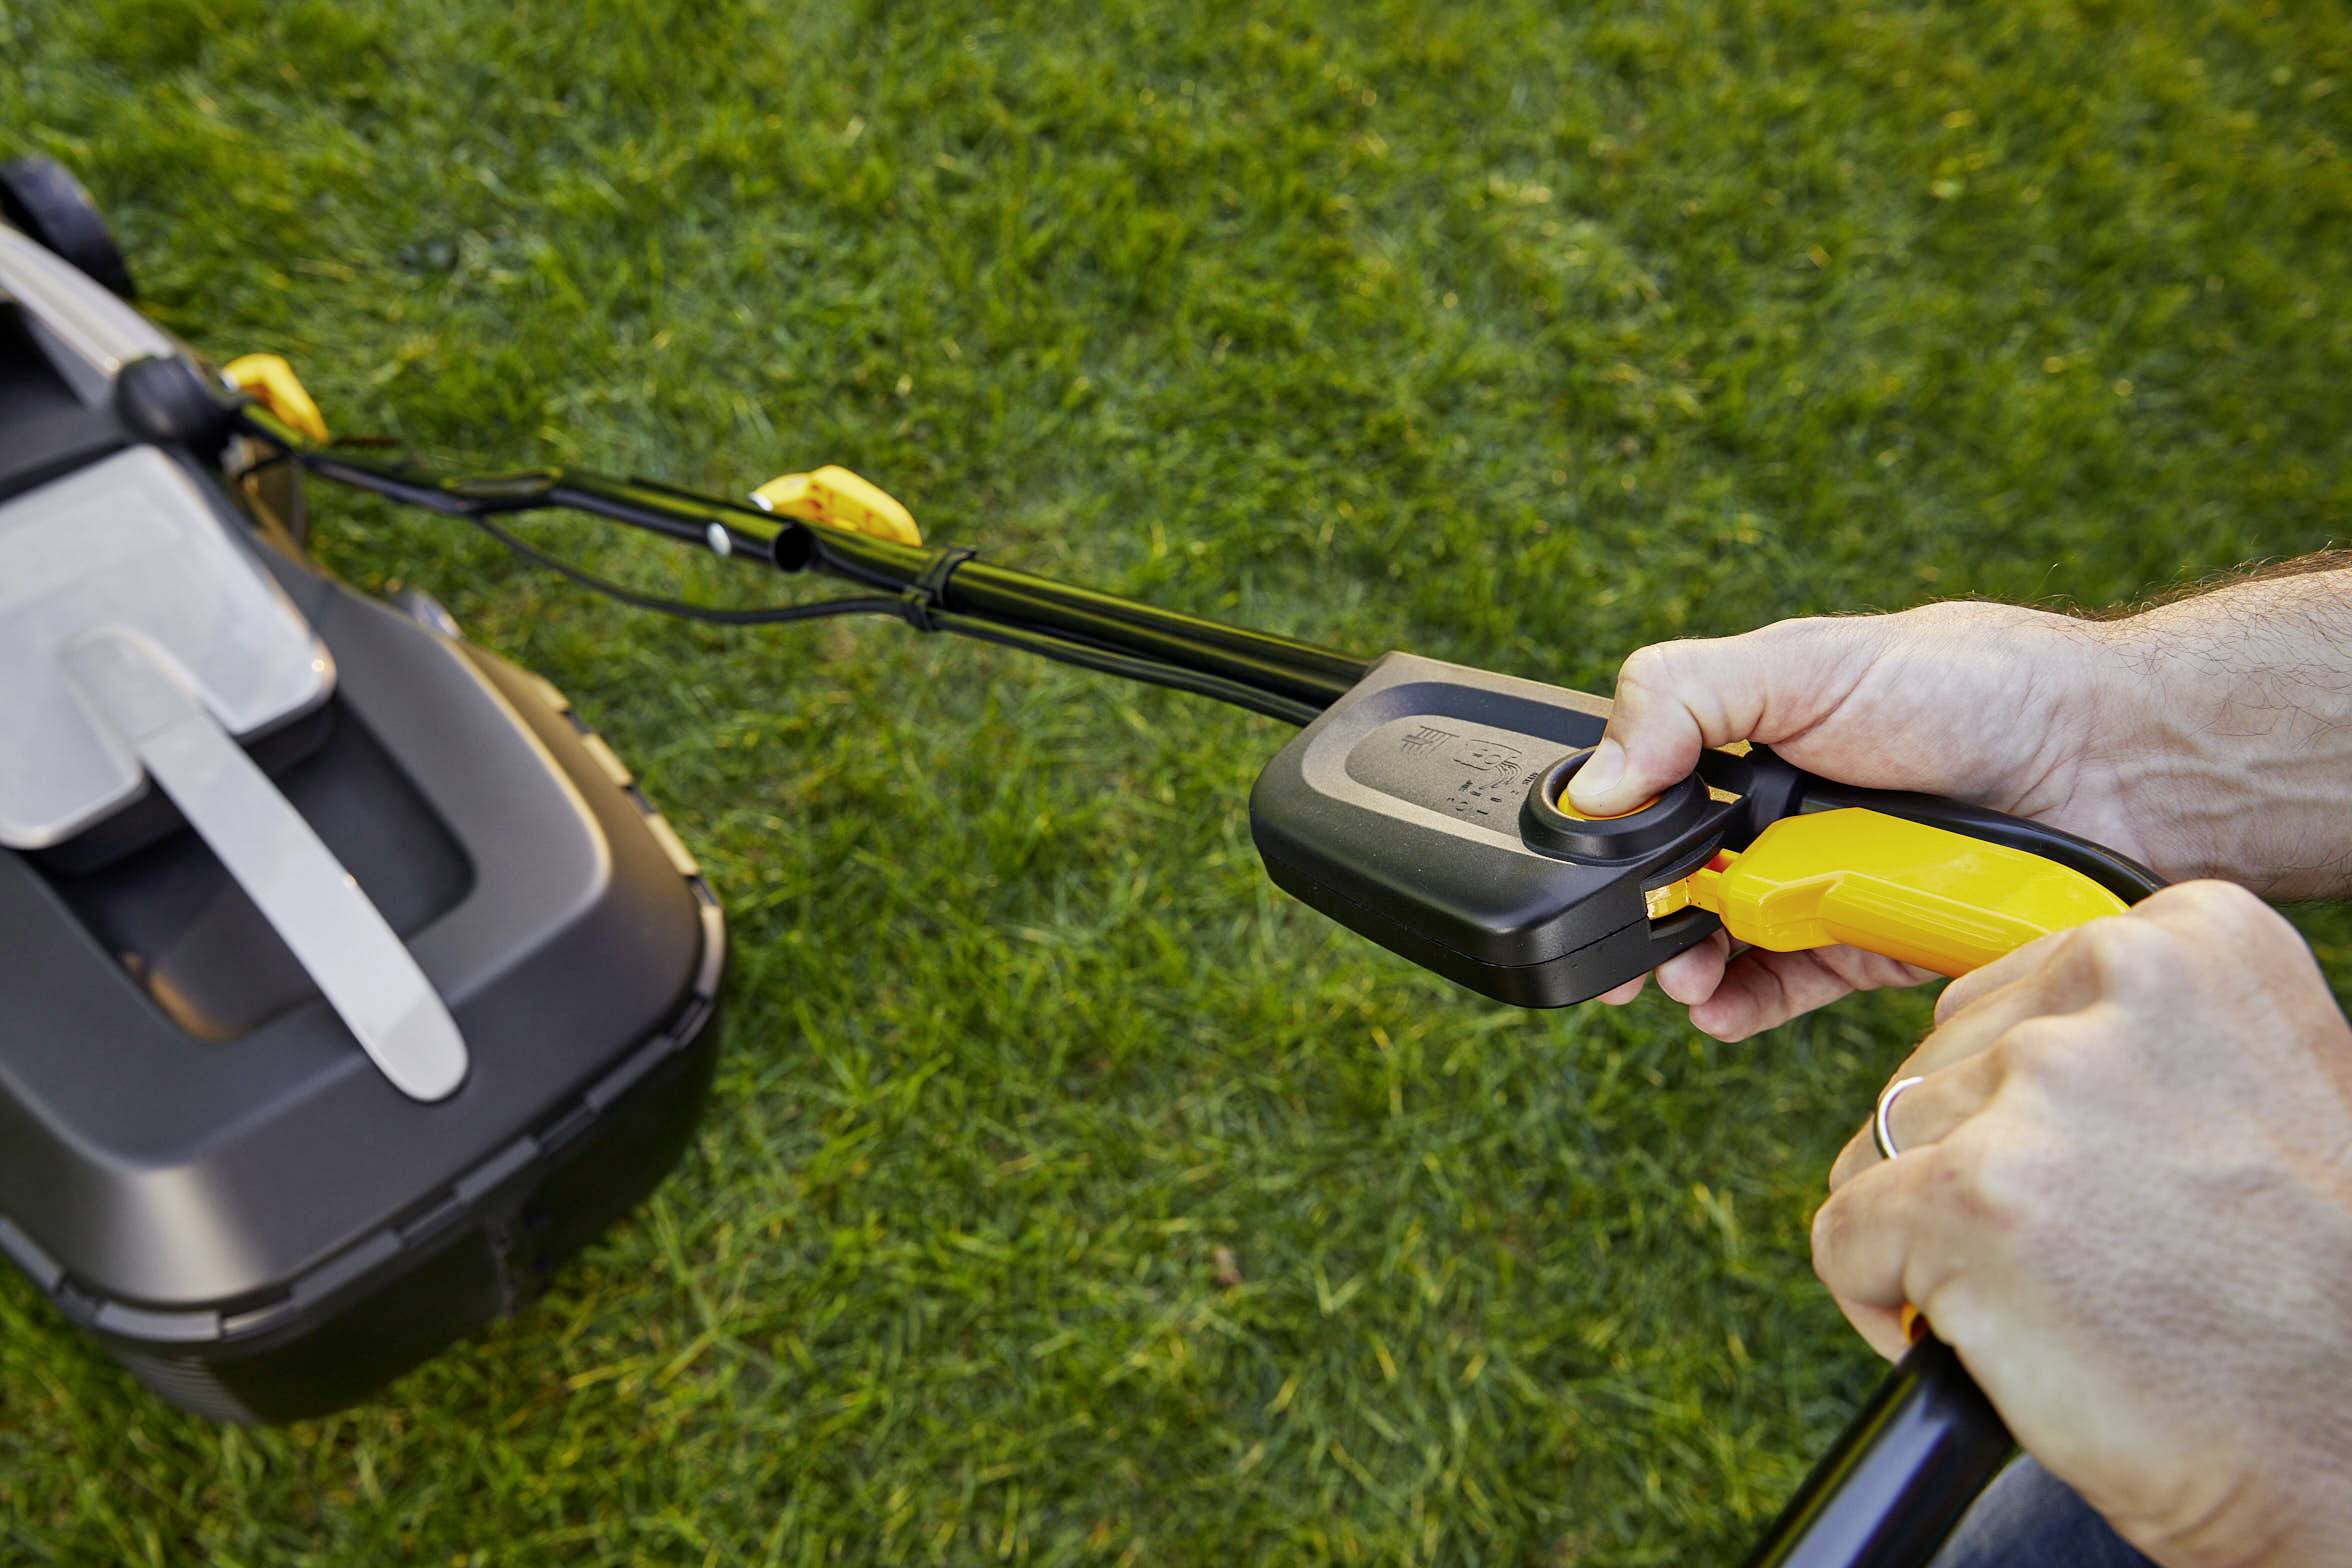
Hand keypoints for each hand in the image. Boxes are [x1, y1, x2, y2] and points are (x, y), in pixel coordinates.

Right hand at [1569, 602, 2149, 1038]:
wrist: (2115, 765)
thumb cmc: (1974, 688)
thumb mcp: (1807, 664)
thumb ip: (1685, 698)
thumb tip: (1594, 787)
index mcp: (1749, 738)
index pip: (1647, 793)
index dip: (1609, 839)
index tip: (1582, 875)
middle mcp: (1776, 814)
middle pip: (1670, 881)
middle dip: (1635, 922)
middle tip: (1621, 954)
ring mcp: (1817, 884)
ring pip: (1719, 943)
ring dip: (1683, 969)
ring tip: (1682, 980)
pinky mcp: (1865, 948)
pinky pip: (1782, 991)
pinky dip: (1740, 1007)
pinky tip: (1719, 1008)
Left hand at [1811, 882, 2351, 1567]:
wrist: (2349, 1444)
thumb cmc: (2308, 1295)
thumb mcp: (2256, 1095)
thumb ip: (2132, 1040)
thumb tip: (2004, 1048)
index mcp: (2195, 938)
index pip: (2009, 998)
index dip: (2025, 1110)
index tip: (2095, 1179)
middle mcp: (2118, 979)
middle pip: (1940, 1068)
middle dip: (1978, 1170)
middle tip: (2091, 1255)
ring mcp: (2040, 1082)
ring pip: (1886, 1145)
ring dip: (1936, 1235)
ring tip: (2063, 1298)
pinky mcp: (1965, 1192)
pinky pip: (1844, 1234)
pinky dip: (1883, 1299)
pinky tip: (1991, 1344)